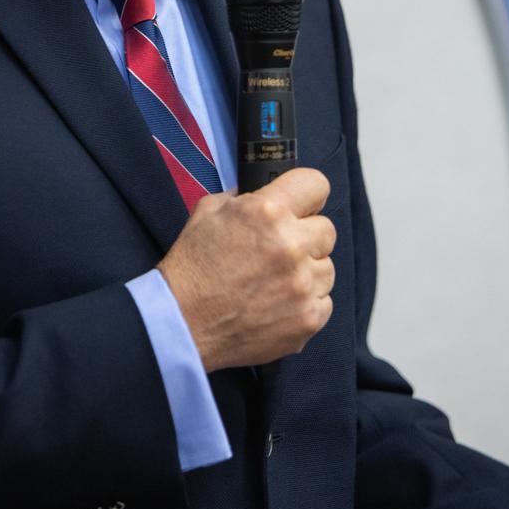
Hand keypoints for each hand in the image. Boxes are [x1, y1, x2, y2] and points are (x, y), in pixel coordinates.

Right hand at [158, 168, 335, 371]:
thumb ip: (244, 197)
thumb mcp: (207, 212)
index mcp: (266, 212)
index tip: (302, 205)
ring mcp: (302, 285)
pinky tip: (277, 305)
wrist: (181, 324)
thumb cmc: (192, 269)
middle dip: (305, 237)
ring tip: (274, 282)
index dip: (308, 195)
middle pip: (326, 230)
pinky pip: (324, 301)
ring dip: (306, 272)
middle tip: (279, 251)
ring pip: (327, 267)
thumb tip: (267, 193)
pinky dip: (305, 303)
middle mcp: (290, 245)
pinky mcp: (308, 318)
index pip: (316, 184)